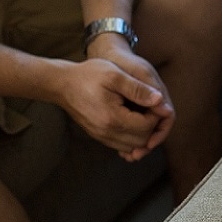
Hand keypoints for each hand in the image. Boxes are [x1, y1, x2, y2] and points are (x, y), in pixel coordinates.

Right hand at [86, 35, 174, 159]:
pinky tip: (133, 120)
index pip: (146, 127)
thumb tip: (160, 100)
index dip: (156, 115)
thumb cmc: (88, 75)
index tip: (156, 101)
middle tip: (151, 108)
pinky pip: (121, 145)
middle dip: (152, 126)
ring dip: (143, 133)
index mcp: (112, 118)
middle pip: (142, 140)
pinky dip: (132, 137)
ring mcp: (101, 136)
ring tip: (143, 113)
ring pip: (133, 146)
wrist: (61, 84)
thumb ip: (138, 89)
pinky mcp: (99, 136)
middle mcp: (106, 133)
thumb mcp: (115, 75)